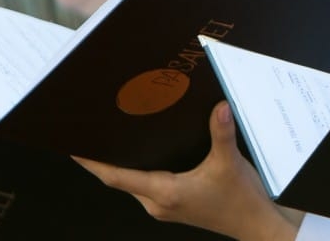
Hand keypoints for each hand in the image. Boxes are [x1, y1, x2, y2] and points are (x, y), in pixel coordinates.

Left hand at [75, 101, 302, 240]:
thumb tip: (219, 106)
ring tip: (116, 143)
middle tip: (95, 136)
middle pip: (121, 180)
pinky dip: (139, 172)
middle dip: (104, 161)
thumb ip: (221, 132)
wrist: (254, 224)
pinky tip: (148, 157)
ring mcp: (165, 207)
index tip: (75, 149)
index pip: (118, 178)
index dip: (93, 164)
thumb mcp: (230, 162)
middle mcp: (158, 203)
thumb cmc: (240, 199)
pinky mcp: (174, 207)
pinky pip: (147, 188)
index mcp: (164, 192)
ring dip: (122, 167)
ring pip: (134, 185)